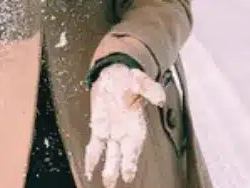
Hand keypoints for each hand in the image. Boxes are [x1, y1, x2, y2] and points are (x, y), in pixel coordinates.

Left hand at [84, 64, 165, 187]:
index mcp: (137, 125)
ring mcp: (111, 132)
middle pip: (121, 156)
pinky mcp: (99, 128)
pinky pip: (95, 146)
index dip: (130, 161)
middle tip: (112, 184)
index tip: (128, 175)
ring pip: (108, 155)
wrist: (114, 73)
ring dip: (106, 169)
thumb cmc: (129, 78)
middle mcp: (125, 133)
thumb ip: (150, 90)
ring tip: (104, 182)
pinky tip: (88, 170)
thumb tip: (161, 99)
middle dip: (117, 170)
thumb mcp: (140, 81)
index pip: (134, 147)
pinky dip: (92, 158)